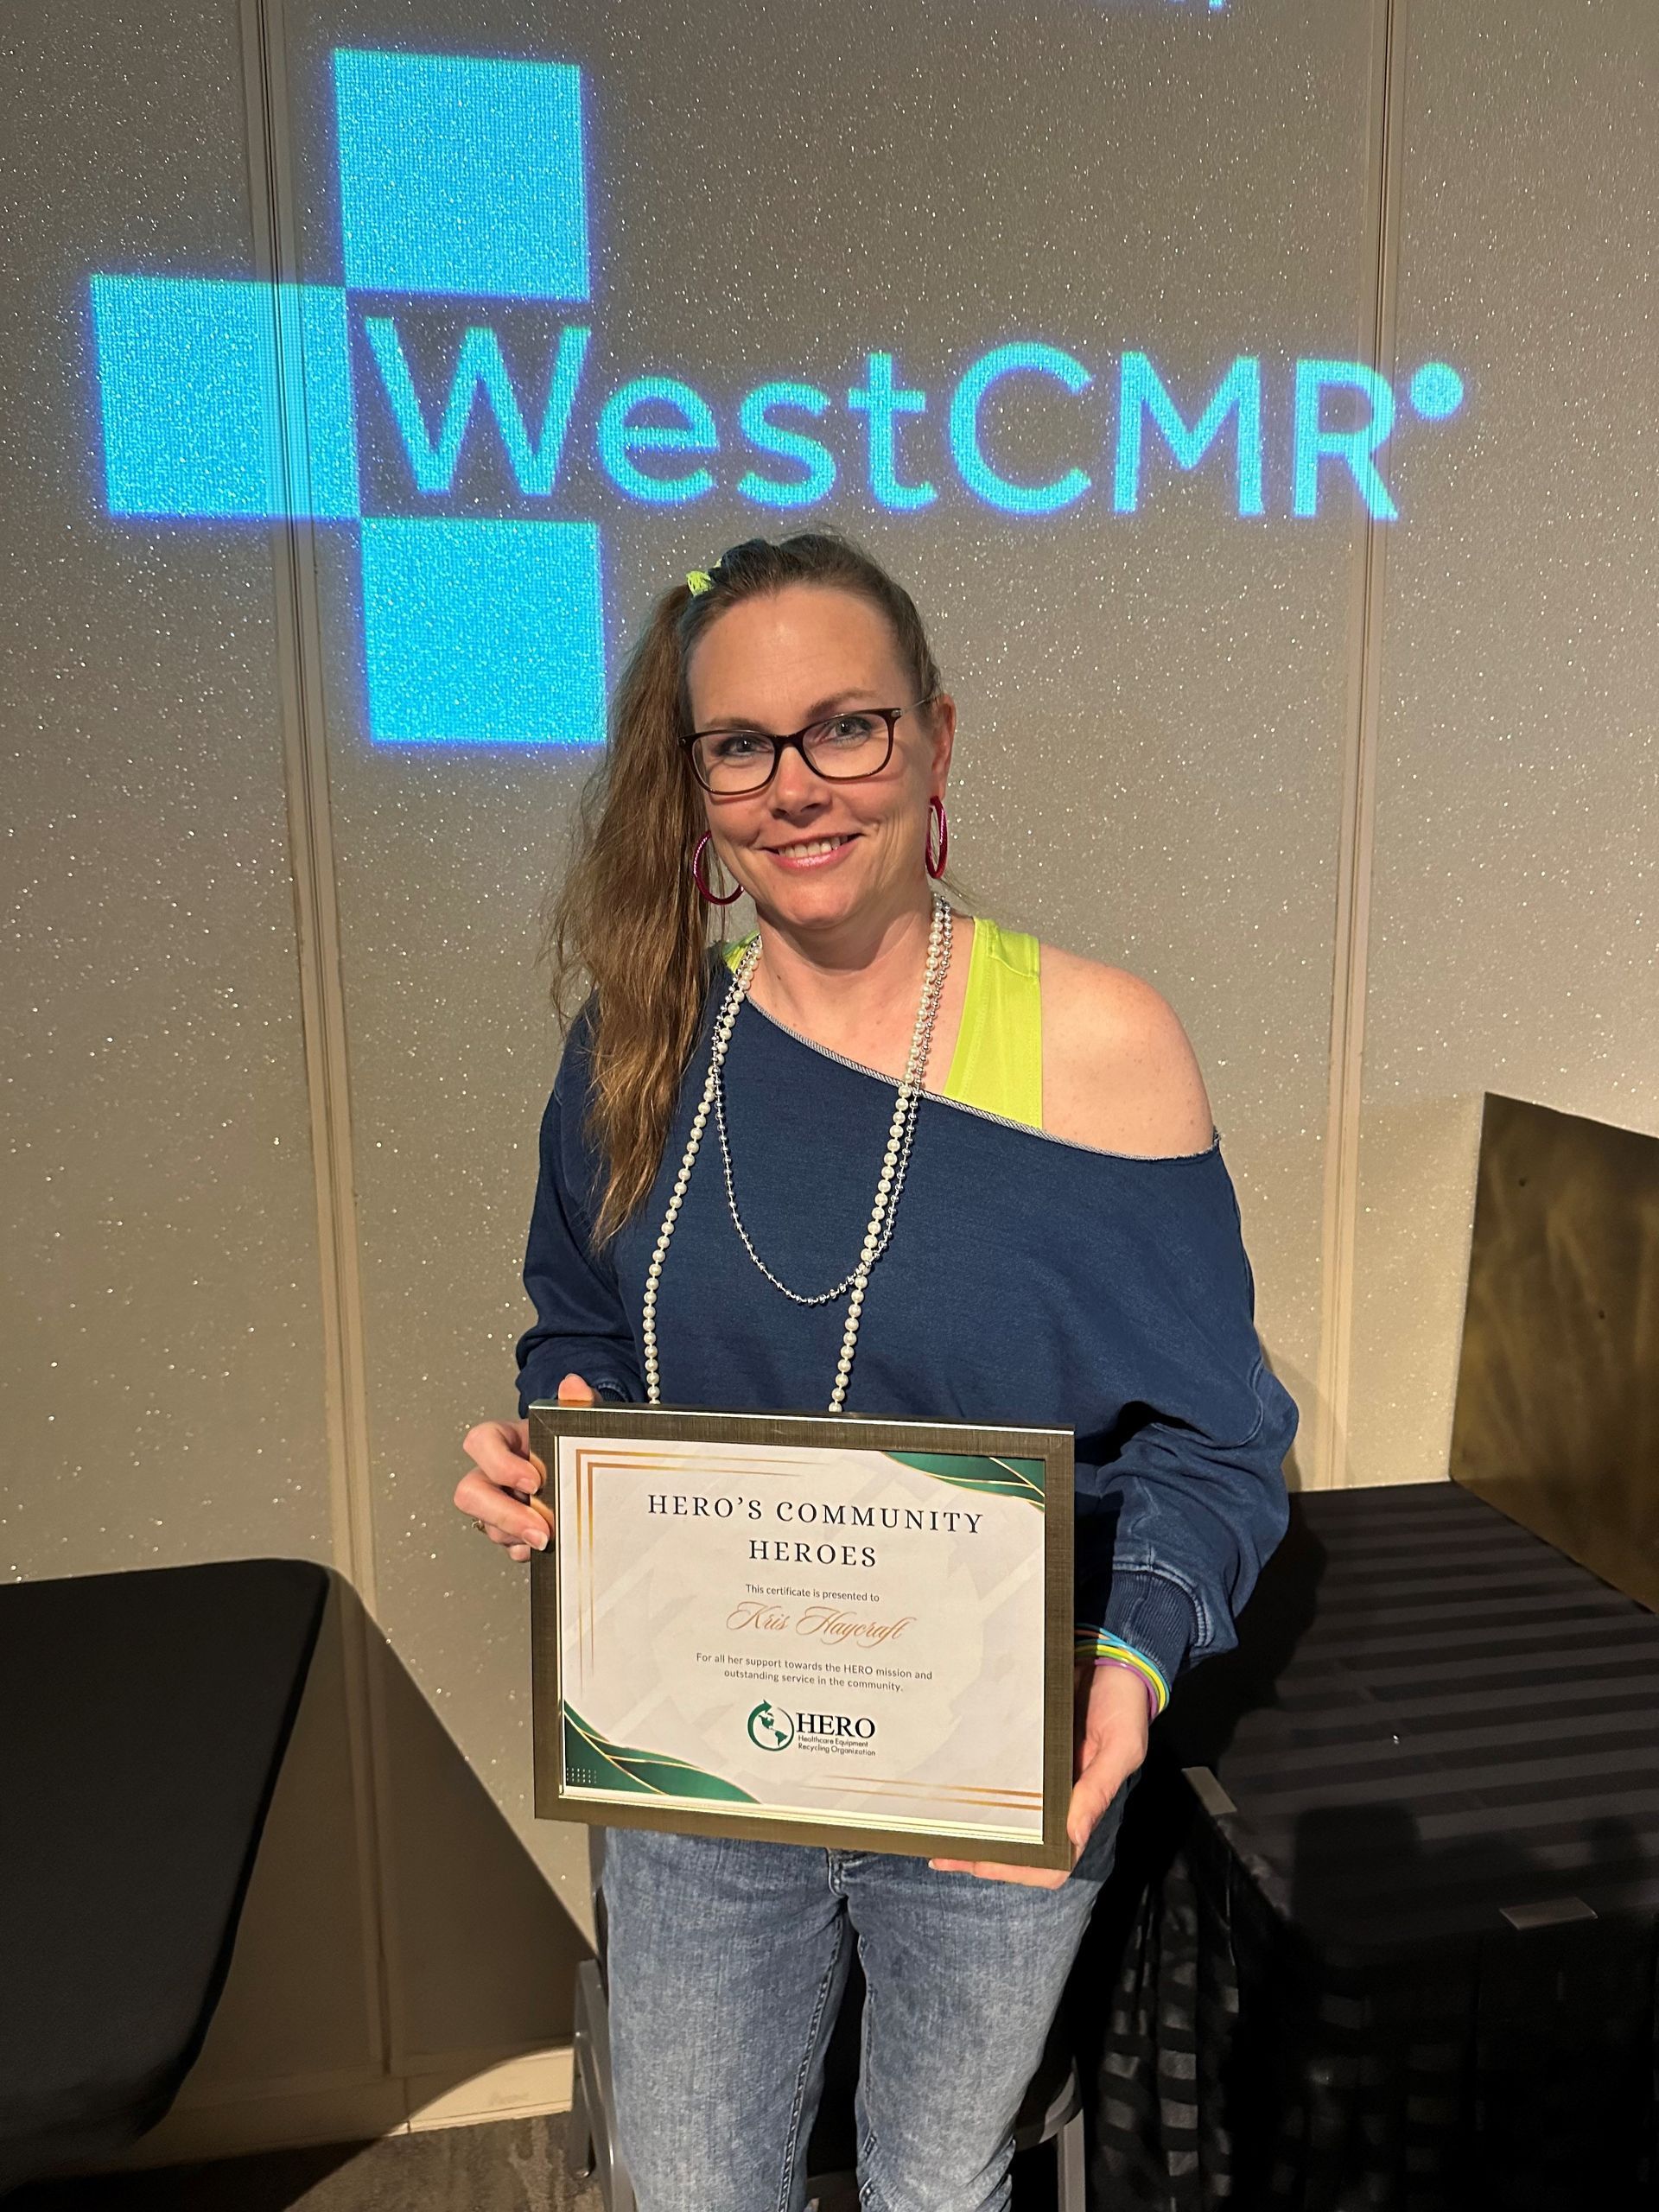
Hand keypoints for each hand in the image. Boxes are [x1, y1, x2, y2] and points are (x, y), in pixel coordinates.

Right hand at [454, 1373, 595, 1561]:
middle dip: (504, 1515)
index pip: (480, 1442)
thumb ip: (577, 1403)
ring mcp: (498, 1504)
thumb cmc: (570, 1441)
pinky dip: (525, 1552)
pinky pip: (506, 1548)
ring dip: (518, 1536)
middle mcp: (493, 1473)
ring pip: (488, 1526)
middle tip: (542, 1530)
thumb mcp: (578, 1419)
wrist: (582, 1467)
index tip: (535, 1481)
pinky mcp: (510, 1531)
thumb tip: (573, 1385)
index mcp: (504, 1440)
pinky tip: (548, 1550)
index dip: (500, 1464)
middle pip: (470, 1493)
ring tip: (553, 1538)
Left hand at [927, 1659, 1150, 1886]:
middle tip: (941, 1852)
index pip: (1052, 1861)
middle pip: (1018, 1845)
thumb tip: (1073, 1835)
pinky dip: (972, 1784)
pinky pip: (995, 1773)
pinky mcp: (1021, 1746)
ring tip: (934, 1827)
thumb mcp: (1121, 1748)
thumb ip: (1098, 1790)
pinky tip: (945, 1783)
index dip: (1018, 1869)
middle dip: (981, 1854)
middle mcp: (1055, 1798)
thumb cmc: (1124, 1707)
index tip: (981, 1864)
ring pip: (1002, 1814)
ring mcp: (1036, 1774)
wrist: (1112, 1658)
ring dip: (972, 1825)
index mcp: (1080, 1807)